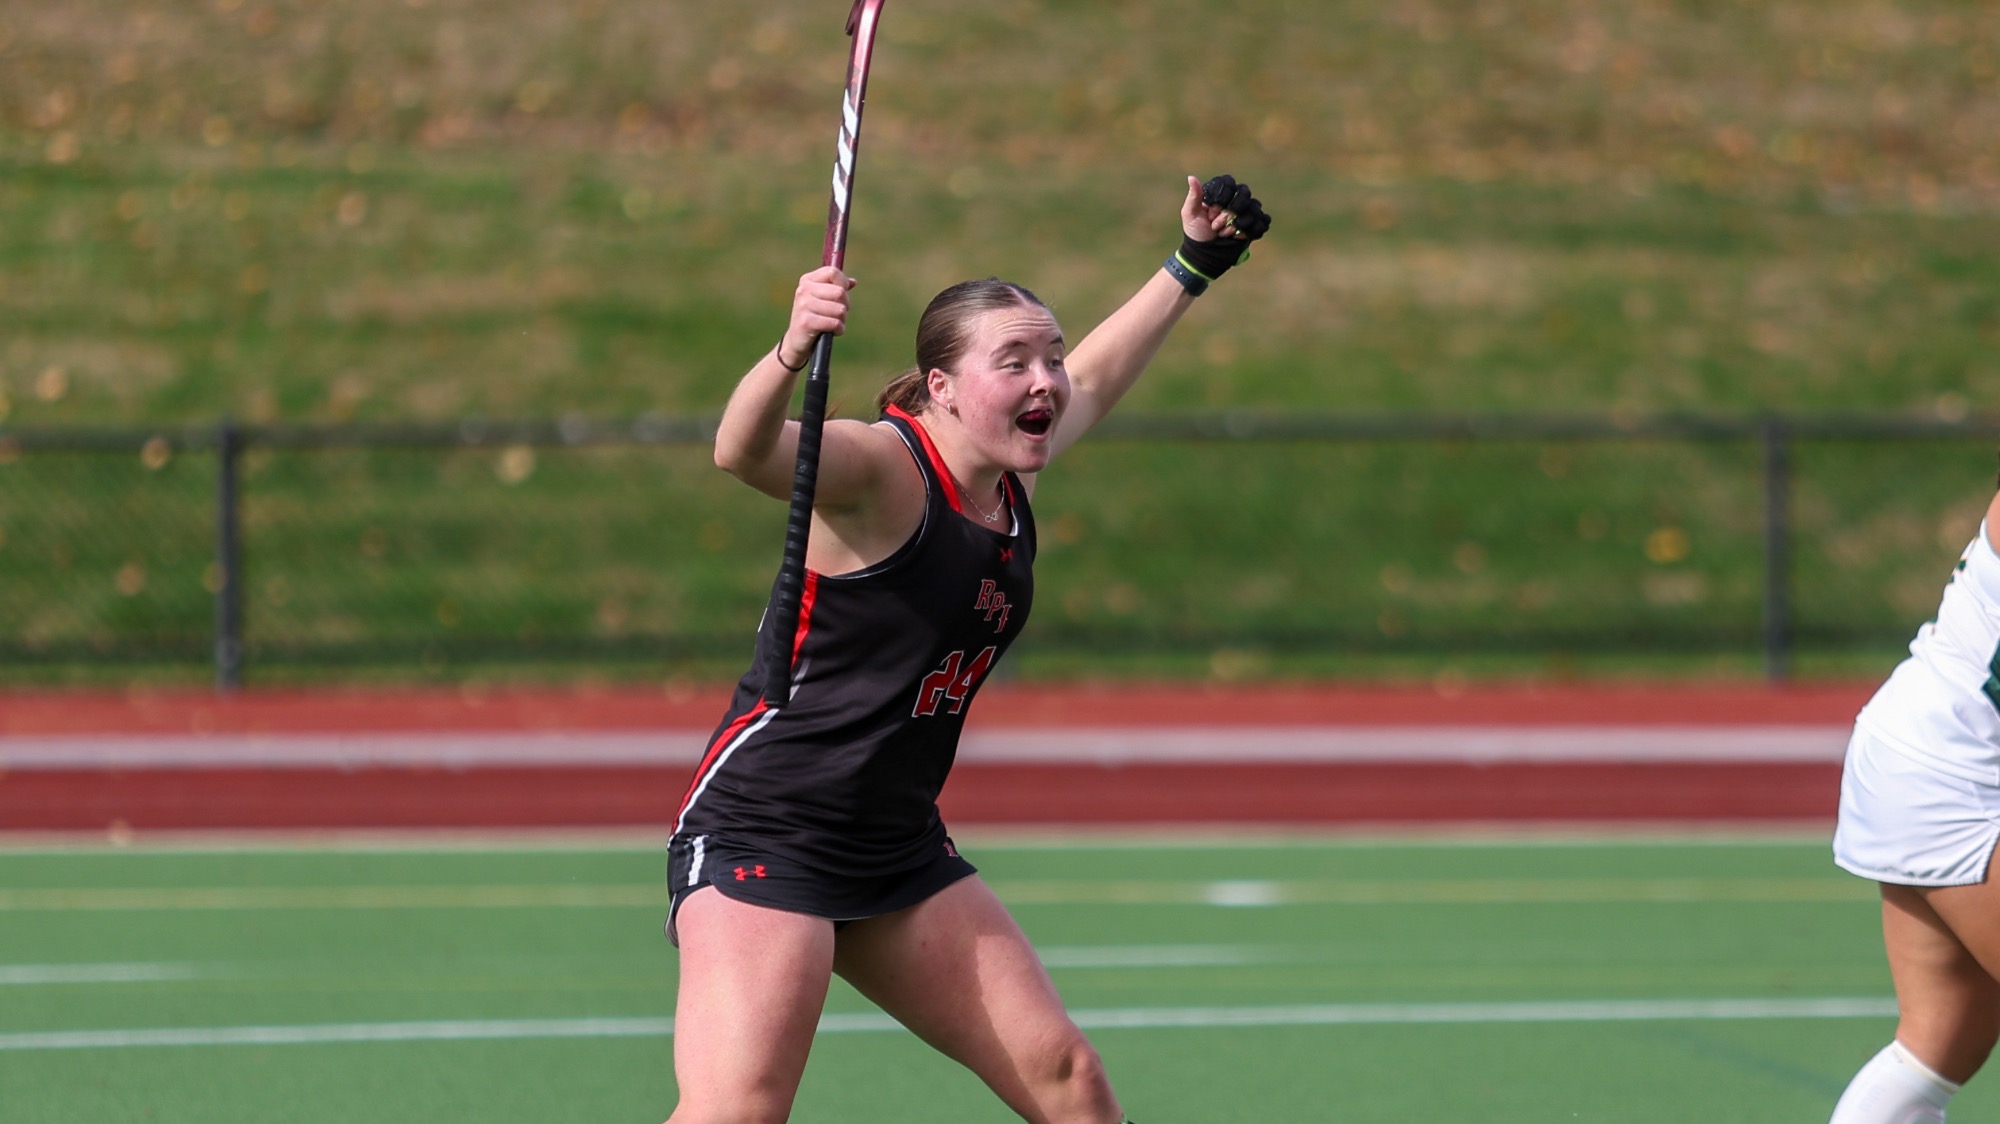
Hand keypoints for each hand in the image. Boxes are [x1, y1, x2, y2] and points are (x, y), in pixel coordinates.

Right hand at [779, 266, 854, 370]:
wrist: (796, 340)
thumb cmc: (814, 317)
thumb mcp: (822, 299)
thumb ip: (836, 288)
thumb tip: (853, 282)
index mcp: (807, 280)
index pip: (833, 272)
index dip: (843, 283)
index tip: (841, 296)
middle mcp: (803, 290)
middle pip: (839, 292)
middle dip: (845, 305)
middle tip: (838, 314)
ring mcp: (803, 305)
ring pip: (840, 309)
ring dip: (842, 320)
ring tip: (834, 324)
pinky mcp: (806, 322)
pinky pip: (835, 323)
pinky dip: (839, 329)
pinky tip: (832, 332)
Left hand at [1171, 174, 1271, 288]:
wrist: (1205, 254)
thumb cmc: (1196, 232)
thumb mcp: (1190, 214)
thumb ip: (1194, 196)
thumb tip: (1191, 177)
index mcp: (1220, 194)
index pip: (1229, 184)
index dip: (1221, 199)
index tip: (1210, 214)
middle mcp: (1234, 200)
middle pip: (1244, 194)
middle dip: (1229, 213)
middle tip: (1216, 226)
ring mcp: (1245, 212)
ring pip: (1254, 207)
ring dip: (1237, 224)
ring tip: (1223, 234)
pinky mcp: (1253, 225)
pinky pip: (1262, 221)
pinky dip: (1250, 230)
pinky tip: (1238, 237)